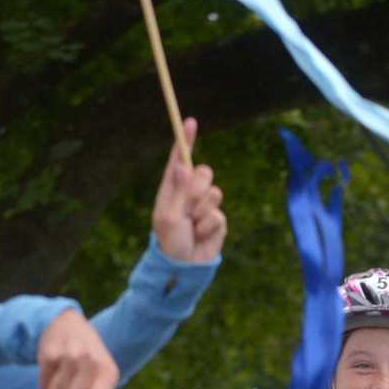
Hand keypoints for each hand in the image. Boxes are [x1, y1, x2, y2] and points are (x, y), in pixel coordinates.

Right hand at [38, 308, 120, 388]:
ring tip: (62, 376)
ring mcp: (69, 355)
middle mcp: (90, 361)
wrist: (67, 323)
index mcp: (107, 370)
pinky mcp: (49, 353)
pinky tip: (53, 368)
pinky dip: (46, 382)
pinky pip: (43, 384)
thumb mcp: (100, 374)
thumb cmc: (88, 357)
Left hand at [150, 118, 226, 264]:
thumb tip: (183, 166)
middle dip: (197, 189)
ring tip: (192, 227)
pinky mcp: (217, 220)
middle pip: (204, 172)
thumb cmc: (170, 242)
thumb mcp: (169, 216)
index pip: (180, 159)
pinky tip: (200, 236)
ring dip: (201, 212)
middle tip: (187, 209)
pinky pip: (219, 215)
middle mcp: (189, 193)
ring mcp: (204, 205)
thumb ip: (179, 192)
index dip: (186, 140)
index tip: (190, 121)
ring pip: (214, 193)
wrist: (184, 267)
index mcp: (172, 188)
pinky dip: (208, 227)